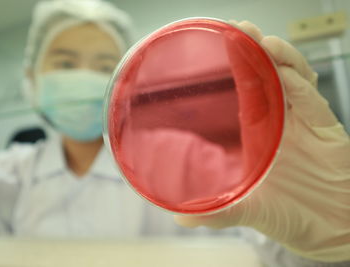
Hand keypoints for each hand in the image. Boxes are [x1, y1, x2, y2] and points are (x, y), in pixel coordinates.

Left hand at [174, 21, 349, 262]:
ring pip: (295, 81)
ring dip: (280, 60)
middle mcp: (283, 125)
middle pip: (270, 78)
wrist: (333, 231)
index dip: (239, 68)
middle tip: (241, 31)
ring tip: (262, 43)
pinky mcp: (327, 131)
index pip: (248, 93)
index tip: (225, 45)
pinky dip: (301, 88)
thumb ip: (217, 213)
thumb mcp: (248, 212)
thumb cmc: (292, 217)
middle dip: (256, 52)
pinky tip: (286, 75)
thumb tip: (180, 218)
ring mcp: (306, 125)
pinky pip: (313, 103)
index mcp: (262, 135)